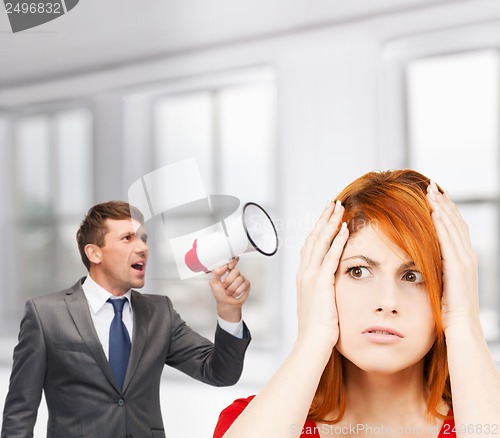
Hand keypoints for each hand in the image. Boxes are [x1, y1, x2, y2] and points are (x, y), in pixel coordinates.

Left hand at [209, 258, 249, 321]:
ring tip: (229, 291)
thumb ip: (216, 272)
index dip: (233, 262)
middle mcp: (235, 274)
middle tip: (225, 286)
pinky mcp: (247, 284)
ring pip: (239, 279)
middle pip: (236, 271)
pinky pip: (244, 285)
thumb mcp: (213, 282)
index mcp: (227, 271)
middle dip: (228, 281)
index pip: (232, 262)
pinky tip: (235, 293)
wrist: (226, 304)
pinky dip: (237, 291)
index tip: (230, 266)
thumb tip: (224, 266)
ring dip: (232, 288)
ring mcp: (241, 278)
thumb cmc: (220, 294)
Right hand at [296, 200, 348, 346]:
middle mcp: (304, 272)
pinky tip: (345, 228)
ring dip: (330, 223)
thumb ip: (322, 290)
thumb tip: (330, 285)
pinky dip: (337, 240)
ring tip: (339, 208)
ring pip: (320, 242)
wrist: (311, 342)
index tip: (326, 217)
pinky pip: (331, 256)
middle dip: (323, 219)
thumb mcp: (318, 304)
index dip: (318, 229)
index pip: (310, 246)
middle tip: (332, 203)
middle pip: (313, 238)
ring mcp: (311, 276)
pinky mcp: (321, 283)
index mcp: (303, 277)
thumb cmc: (317, 328)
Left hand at [426, 182, 479, 330]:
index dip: (445, 211)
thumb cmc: (447, 311)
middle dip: (444, 203)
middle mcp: (467, 257)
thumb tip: (422, 259)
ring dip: (442, 207)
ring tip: (431, 191)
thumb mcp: (441, 283)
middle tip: (432, 185)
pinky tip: (434, 211)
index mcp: (462, 260)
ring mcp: (465, 261)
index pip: (454, 228)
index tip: (434, 195)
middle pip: (455, 222)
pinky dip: (442, 225)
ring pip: (453, 227)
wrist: (460, 329)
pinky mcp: (459, 268)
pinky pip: (449, 241)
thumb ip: (436, 268)